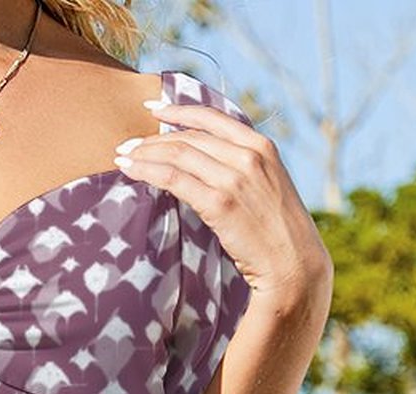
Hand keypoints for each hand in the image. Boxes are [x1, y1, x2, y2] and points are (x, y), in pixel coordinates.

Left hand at [114, 99, 332, 311]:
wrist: (293, 264)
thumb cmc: (277, 234)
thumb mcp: (266, 188)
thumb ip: (242, 169)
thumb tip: (208, 165)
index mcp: (261, 145)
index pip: (212, 117)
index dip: (179, 109)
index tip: (153, 106)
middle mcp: (248, 155)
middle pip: (190, 136)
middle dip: (153, 138)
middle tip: (126, 144)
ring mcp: (234, 177)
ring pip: (178, 153)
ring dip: (144, 153)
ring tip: (122, 157)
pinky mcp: (220, 203)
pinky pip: (174, 178)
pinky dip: (148, 171)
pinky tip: (131, 171)